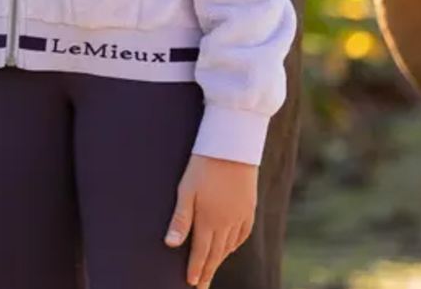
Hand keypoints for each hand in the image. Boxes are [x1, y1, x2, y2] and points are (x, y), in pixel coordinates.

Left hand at [164, 152, 256, 287]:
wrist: (233, 145)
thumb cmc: (203, 164)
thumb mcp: (186, 189)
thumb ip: (180, 218)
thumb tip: (171, 244)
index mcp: (209, 220)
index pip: (201, 252)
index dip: (196, 269)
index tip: (192, 283)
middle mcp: (227, 222)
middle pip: (216, 253)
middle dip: (208, 271)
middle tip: (202, 286)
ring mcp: (240, 216)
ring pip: (229, 245)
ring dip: (220, 259)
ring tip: (212, 269)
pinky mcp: (249, 207)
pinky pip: (243, 234)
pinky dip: (235, 245)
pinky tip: (230, 248)